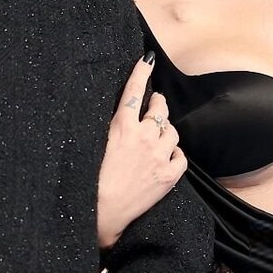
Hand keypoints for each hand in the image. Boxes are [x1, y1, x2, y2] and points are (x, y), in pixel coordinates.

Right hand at [96, 56, 183, 248]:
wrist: (103, 211)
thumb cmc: (91, 180)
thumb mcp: (96, 144)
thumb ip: (113, 127)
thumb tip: (125, 114)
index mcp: (121, 126)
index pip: (133, 91)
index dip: (141, 73)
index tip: (148, 61)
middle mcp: (144, 136)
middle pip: (160, 108)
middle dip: (158, 104)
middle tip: (155, 106)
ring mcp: (159, 155)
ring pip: (172, 131)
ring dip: (166, 132)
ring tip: (157, 139)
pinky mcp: (169, 175)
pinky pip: (180, 156)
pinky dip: (174, 155)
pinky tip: (165, 159)